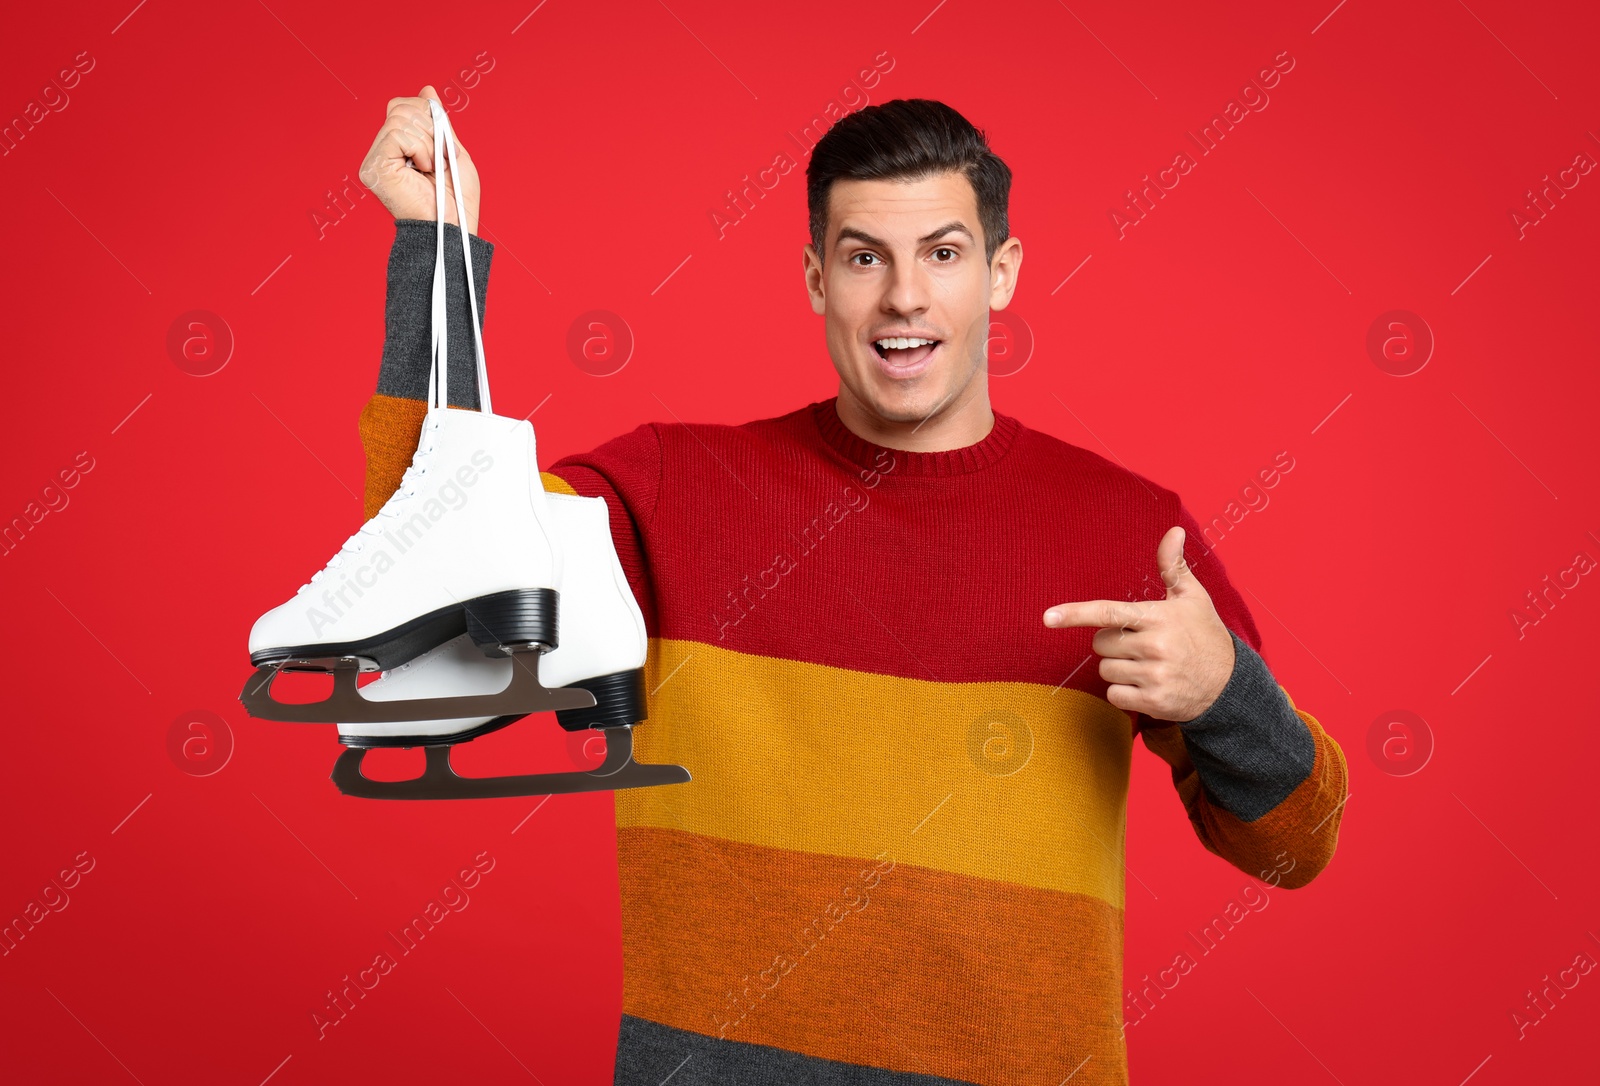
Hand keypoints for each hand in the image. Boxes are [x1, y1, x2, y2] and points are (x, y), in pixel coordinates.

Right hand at [358, 84, 480, 233]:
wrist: (455, 227)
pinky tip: (423, 170)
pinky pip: (397, 134)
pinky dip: (419, 148)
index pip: (404, 106)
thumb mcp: (453, 150)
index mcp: (398, 147)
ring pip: (400, 118)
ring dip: (427, 142)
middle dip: (430, 127)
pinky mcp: (373, 167)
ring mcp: (375, 159)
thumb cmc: (457, 199)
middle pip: (401, 107)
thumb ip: (438, 122)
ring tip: (431, 168)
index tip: (443, 144)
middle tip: (439, 159)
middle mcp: (382, 152)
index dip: (428, 115)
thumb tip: (428, 90)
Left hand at [1042, 526, 1234, 721]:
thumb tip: (1173, 530)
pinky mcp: (1154, 703)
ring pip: (1105, 670)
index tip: (1048, 617)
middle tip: (1140, 644)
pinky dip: (1124, 692)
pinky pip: (1114, 695)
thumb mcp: (1192, 597)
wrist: (1231, 684)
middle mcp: (1156, 646)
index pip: (1109, 613)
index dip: (1076, 614)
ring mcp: (1155, 677)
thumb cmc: (1204, 634)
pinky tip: (1147, 685)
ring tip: (1148, 665)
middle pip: (1100, 644)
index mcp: (1159, 617)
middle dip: (1113, 644)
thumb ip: (1173, 566)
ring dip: (1118, 669)